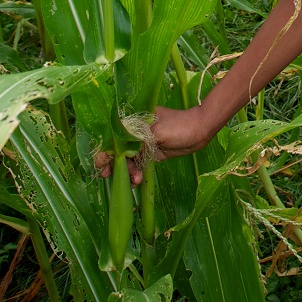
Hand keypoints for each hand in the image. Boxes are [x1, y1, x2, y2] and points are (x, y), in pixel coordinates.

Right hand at [93, 105, 211, 185]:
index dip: (105, 149)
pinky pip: (138, 164)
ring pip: (128, 159)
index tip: (102, 163)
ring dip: (127, 171)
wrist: (200, 131)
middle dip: (113, 163)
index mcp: (135, 120)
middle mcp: (136, 131)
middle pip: (118, 149)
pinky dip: (135, 173)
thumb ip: (137, 139)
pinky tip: (136, 181)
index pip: (114, 135)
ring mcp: (144, 143)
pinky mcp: (152, 153)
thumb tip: (118, 149)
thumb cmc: (179, 125)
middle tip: (108, 176)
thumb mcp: (156, 131)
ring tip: (133, 180)